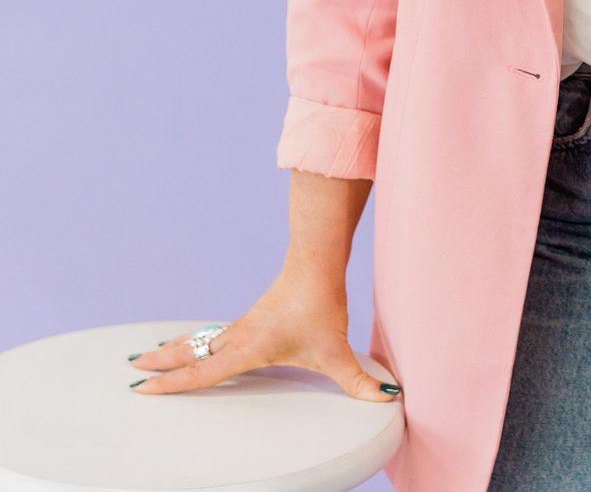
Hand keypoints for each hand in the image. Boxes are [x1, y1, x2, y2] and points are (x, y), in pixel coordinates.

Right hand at [127, 269, 400, 401]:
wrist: (316, 262)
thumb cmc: (321, 305)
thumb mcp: (337, 350)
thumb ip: (358, 381)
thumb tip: (387, 399)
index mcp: (249, 348)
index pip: (205, 372)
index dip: (174, 383)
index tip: (144, 386)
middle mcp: (239, 336)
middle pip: (192, 351)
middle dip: (162, 361)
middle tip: (132, 367)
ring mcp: (243, 324)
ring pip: (201, 339)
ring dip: (175, 348)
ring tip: (149, 354)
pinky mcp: (252, 316)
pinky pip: (215, 333)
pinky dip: (195, 339)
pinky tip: (195, 343)